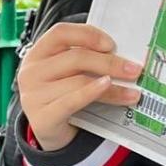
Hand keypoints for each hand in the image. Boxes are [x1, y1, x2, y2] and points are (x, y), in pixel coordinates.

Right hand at [17, 22, 142, 150]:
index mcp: (38, 53)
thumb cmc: (60, 95)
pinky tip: (108, 89)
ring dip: (112, 86)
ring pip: (79, 81)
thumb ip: (85, 61)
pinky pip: (72, 101)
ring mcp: (34, 95)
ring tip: (133, 91)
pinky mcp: (42, 118)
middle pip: (75, 58)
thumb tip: (123, 56)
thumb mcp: (66, 74)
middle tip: (134, 70)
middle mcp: (32, 71)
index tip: (112, 45)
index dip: (88, 35)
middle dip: (109, 62)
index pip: (60, 33)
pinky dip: (92, 93)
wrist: (45, 132)